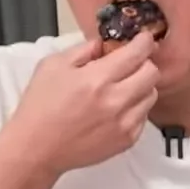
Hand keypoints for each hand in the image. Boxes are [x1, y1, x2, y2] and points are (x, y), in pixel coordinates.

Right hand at [1, 34, 159, 174]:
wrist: (37, 148)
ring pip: (151, 94)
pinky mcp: (128, 140)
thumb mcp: (53, 66)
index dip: (144, 42)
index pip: (137, 54)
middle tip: (130, 64)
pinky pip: (144, 116)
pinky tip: (117, 108)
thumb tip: (106, 44)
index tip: (143, 39)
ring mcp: (125, 122)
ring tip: (121, 87)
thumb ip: (83, 50)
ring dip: (141, 86)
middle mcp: (116, 100)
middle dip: (144, 63)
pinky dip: (136, 107)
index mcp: (97, 79)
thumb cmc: (40, 105)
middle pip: (152, 73)